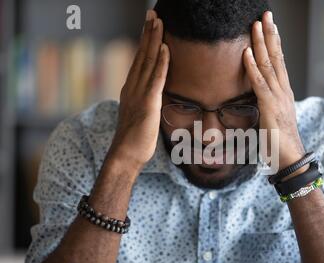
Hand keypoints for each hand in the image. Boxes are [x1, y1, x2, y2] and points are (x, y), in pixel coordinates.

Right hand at [107, 10, 169, 172]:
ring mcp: (139, 94)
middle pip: (142, 55)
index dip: (145, 41)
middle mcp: (132, 87)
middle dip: (148, 33)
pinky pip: (156, 79)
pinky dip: (161, 63)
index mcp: (131, 89)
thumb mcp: (139, 115)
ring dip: (154, 41)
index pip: (140, 60)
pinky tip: (165, 48)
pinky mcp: (148, 104)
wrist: (125, 155)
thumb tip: (153, 96)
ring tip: (158, 22)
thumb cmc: (135, 139)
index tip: (150, 25)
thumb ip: (145, 101)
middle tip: (152, 13)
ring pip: (148, 62)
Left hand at [243, 11, 304, 169]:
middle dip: (270, 34)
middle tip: (266, 14)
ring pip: (269, 65)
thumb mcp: (272, 118)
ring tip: (256, 24)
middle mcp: (283, 90)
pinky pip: (259, 83)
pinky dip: (252, 67)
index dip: (274, 42)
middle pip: (276, 56)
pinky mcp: (269, 107)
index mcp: (283, 92)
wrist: (291, 158)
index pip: (279, 62)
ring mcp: (277, 97)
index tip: (270, 26)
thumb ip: (266, 105)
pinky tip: (247, 53)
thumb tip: (258, 99)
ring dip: (262, 43)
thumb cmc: (280, 141)